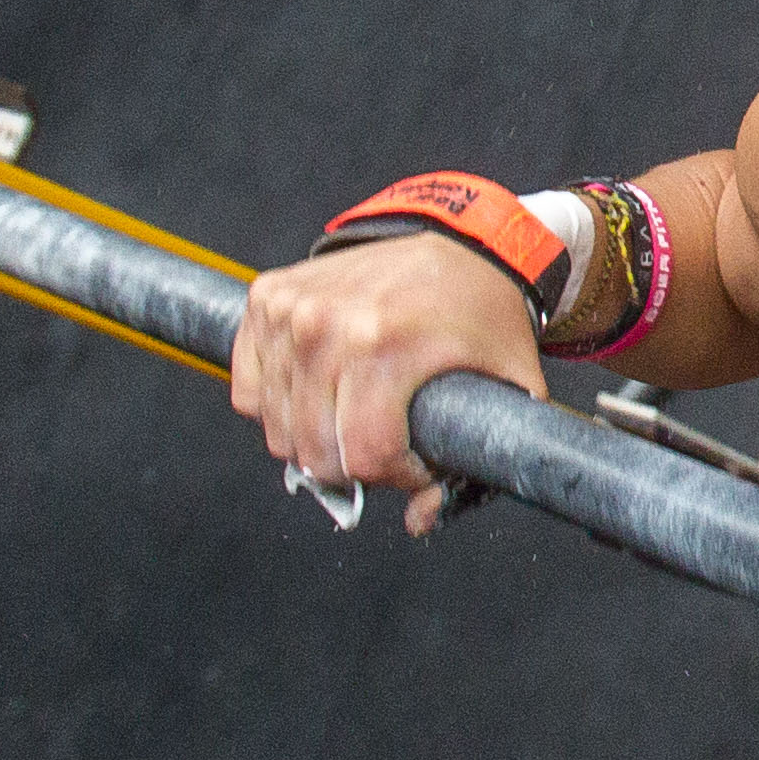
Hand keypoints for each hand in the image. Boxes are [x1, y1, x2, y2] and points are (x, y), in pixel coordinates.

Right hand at [227, 233, 544, 534]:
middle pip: (315, 451)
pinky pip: (251, 390)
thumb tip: (419, 520)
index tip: (417, 462)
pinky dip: (280, 406)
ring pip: (278, 429)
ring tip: (358, 415)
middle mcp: (326, 325)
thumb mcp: (507, 389)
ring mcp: (289, 310)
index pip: (362, 457)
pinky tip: (320, 393)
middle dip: (357, 466)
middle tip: (388, 441)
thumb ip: (473, 467)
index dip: (395, 476)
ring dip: (318, 439)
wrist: (460, 239)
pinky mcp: (266, 298)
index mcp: (385, 344)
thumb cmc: (483, 313)